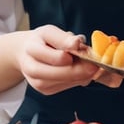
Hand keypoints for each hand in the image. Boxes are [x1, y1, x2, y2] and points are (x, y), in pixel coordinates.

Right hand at [0, 24, 120, 95]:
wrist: (25, 53)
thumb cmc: (41, 40)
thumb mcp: (49, 32)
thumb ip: (63, 38)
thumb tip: (77, 43)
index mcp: (32, 50)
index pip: (56, 56)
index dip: (74, 55)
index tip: (87, 51)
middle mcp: (32, 69)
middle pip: (62, 73)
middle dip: (82, 69)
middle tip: (97, 64)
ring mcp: (38, 84)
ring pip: (66, 82)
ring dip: (82, 75)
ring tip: (92, 65)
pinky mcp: (46, 91)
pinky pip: (67, 86)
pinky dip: (78, 79)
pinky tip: (82, 71)